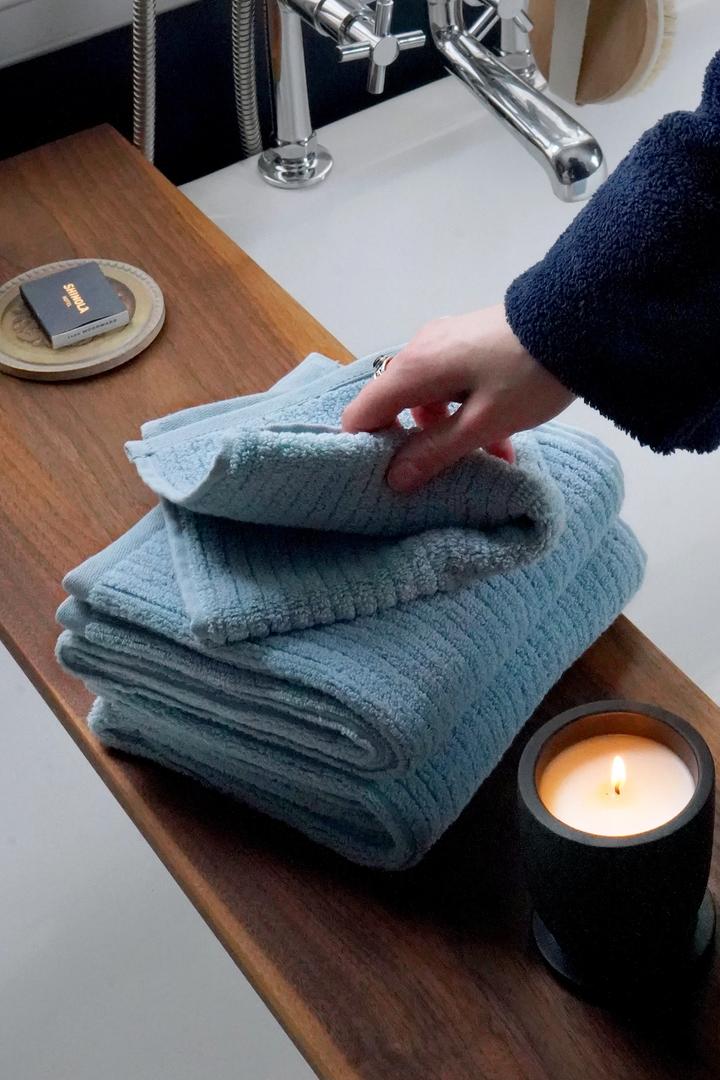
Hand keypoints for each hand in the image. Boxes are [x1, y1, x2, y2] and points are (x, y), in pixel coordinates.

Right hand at [341, 304, 575, 491]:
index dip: (367, 449)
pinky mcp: (468, 341)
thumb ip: (435, 451)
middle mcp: (419, 351)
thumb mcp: (484, 423)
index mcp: (413, 369)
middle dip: (415, 445)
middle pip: (395, 407)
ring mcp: (444, 342)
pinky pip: (450, 384)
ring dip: (449, 432)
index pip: (362, 413)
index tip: (388, 479)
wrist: (582, 318)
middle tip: (441, 476)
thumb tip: (393, 479)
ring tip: (488, 459)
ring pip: (428, 399)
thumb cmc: (529, 375)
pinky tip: (499, 436)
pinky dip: (465, 412)